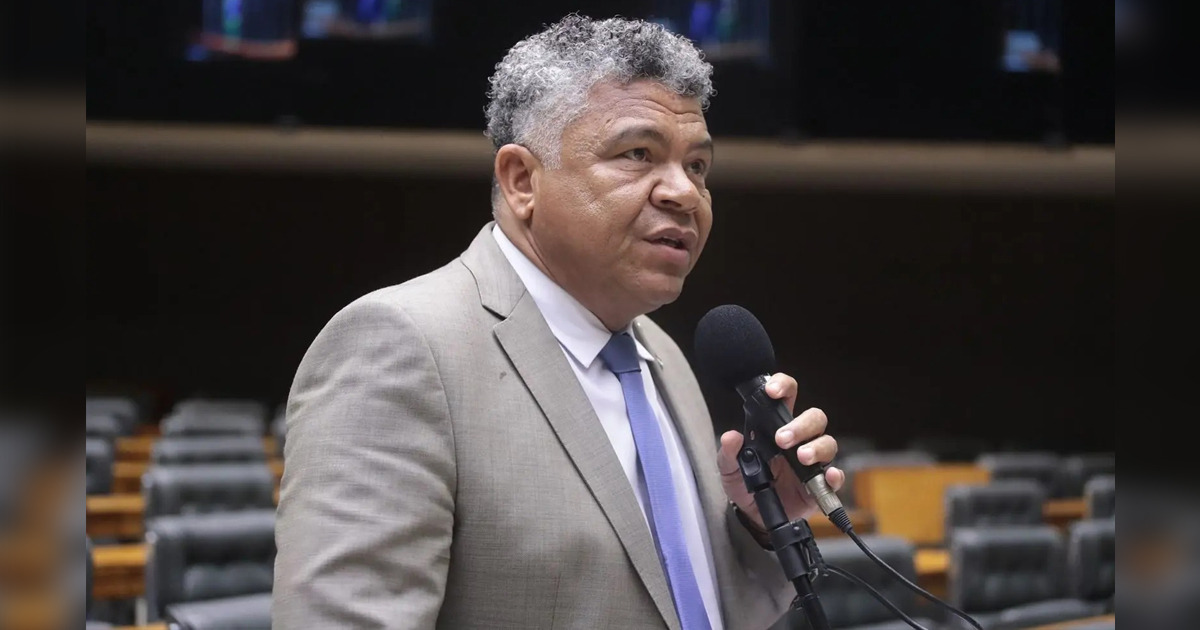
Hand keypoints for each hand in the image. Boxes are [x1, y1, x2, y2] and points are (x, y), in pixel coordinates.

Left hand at [716, 373, 844, 531]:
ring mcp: (812, 462)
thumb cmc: (745, 484)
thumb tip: (731, 437)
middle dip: (800, 425)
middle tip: (781, 439)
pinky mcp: (820, 485)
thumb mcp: (729, 469)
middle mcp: (799, 440)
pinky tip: (827, 476)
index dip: (783, 386)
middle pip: (814, 418)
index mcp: (776, 427)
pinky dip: (834, 475)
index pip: (787, 396)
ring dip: (815, 447)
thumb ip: (728, 453)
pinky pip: (834, 476)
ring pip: (827, 442)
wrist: (753, 516)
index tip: (772, 391)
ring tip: (801, 457)